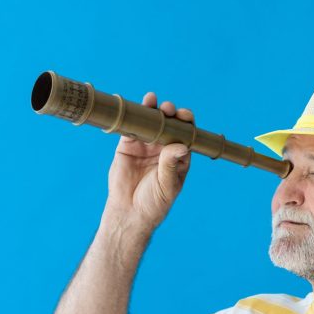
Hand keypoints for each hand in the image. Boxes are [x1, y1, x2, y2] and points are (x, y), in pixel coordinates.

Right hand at [103, 92, 193, 231]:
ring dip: (153, 110)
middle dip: (170, 113)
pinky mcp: (127, 146)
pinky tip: (137, 107)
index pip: (186, 133)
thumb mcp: (167, 185)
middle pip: (169, 124)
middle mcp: (163, 147)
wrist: (129, 212)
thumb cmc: (154, 202)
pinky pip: (131, 128)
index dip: (186, 122)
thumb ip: (172, 164)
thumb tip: (182, 146)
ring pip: (151, 122)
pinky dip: (133, 117)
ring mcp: (145, 145)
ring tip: (152, 101)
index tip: (184, 116)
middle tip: (168, 109)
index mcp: (178, 156)